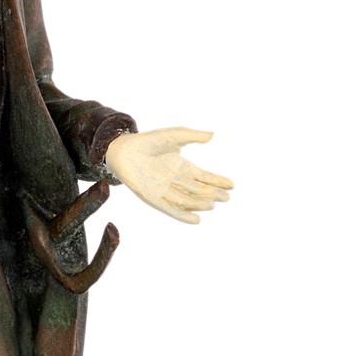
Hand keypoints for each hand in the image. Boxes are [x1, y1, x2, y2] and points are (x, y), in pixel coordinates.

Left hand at [105, 128, 232, 224]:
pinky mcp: (153, 198)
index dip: (217, 181)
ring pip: (187, 200)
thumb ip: (193, 136)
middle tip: (227, 198)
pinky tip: (196, 220)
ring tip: (212, 204)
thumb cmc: (149, 141)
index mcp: (182, 167)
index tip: (232, 186)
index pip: (204, 177)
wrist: (123, 150)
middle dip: (213, 194)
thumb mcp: (174, 136)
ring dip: (200, 203)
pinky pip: (171, 209)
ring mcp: (165, 191)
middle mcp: (175, 181)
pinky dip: (183, 215)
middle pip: (198, 190)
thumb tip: (212, 135)